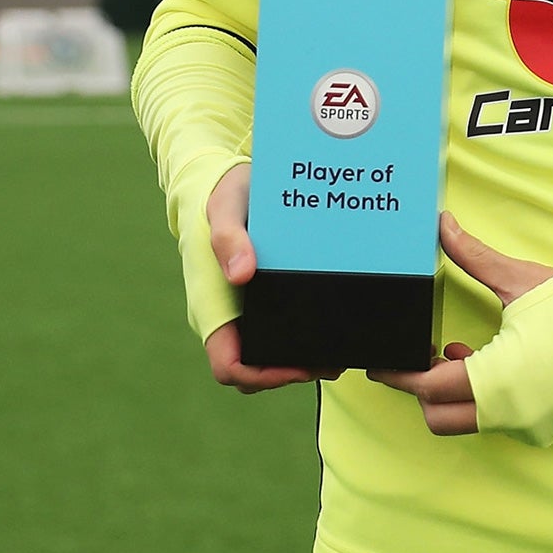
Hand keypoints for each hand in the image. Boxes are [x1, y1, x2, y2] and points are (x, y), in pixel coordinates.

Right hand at [202, 163, 336, 391]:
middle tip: (332, 359)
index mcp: (213, 304)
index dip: (262, 375)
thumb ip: (228, 236)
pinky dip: (307, 333)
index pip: (230, 365)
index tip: (298, 366)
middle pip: (256, 369)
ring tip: (340, 347)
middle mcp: (230, 315)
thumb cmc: (226, 193)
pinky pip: (284, 327)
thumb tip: (241, 274)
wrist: (236, 177)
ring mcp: (248, 309)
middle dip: (292, 372)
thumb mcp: (226, 206)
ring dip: (302, 359)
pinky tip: (336, 322)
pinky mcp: (266, 296)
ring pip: (271, 354)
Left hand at [369, 212, 552, 434]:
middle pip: (439, 417)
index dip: (399, 372)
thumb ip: (473, 256)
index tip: (382, 359)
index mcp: (499, 380)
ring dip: (451, 394)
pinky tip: (487, 360)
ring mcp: (530, 425)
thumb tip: (441, 226)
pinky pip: (496, 420)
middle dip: (421, 390)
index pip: (427, 388)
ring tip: (454, 351)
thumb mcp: (522, 279)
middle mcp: (511, 414)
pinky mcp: (546, 426)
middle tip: (416, 354)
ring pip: (466, 422)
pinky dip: (481, 398)